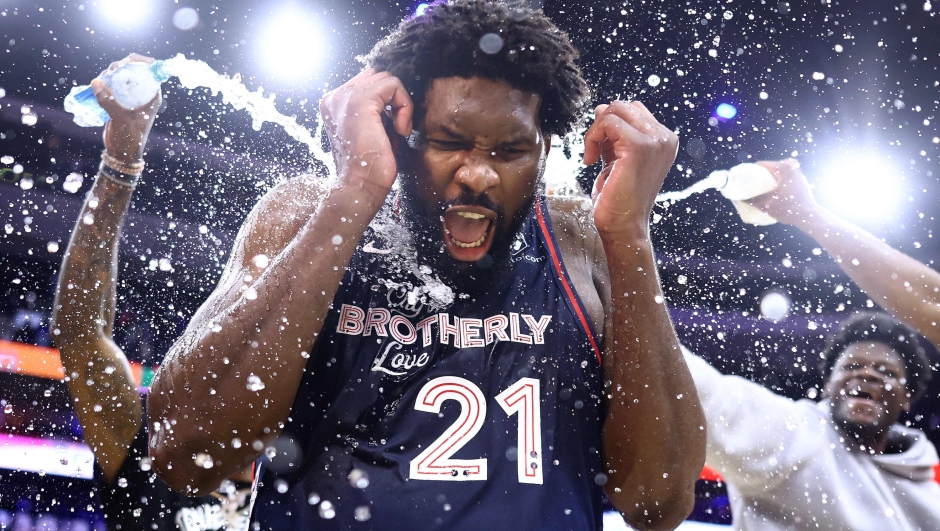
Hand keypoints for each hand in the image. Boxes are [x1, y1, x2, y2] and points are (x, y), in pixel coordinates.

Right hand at [93, 54, 161, 164]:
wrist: (121, 153)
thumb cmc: (129, 138)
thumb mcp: (121, 119)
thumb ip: (109, 101)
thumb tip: (96, 82)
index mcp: (151, 96)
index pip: (150, 71)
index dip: (140, 62)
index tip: (127, 60)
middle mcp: (142, 94)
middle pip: (131, 71)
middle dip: (120, 67)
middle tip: (110, 72)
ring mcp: (129, 97)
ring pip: (119, 77)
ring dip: (109, 75)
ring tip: (101, 81)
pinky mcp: (118, 101)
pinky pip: (111, 86)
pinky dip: (103, 83)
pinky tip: (97, 86)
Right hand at [319, 69, 413, 202]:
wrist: (360, 186)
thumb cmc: (370, 166)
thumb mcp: (373, 130)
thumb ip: (378, 110)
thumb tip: (397, 97)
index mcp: (334, 104)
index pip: (368, 82)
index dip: (388, 100)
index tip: (393, 126)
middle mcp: (335, 97)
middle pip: (377, 76)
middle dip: (395, 99)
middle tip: (398, 128)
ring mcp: (345, 97)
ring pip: (387, 78)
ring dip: (401, 104)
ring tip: (399, 130)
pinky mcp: (360, 101)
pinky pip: (393, 85)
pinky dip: (404, 106)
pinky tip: (400, 129)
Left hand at [583, 101, 678, 240]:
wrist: (624, 226)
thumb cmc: (620, 198)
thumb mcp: (618, 159)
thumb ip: (614, 136)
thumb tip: (602, 108)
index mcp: (664, 140)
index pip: (634, 110)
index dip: (610, 124)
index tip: (601, 149)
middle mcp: (665, 138)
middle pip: (623, 106)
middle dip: (601, 124)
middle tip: (593, 151)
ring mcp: (655, 141)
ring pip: (615, 110)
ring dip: (595, 131)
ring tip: (592, 156)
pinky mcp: (638, 146)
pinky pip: (607, 122)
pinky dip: (592, 137)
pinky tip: (590, 160)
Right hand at [748, 158, 819, 226]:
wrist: (808, 215)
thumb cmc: (788, 210)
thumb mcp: (766, 205)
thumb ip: (750, 200)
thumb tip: (737, 197)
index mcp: (783, 168)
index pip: (760, 165)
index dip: (750, 172)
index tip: (743, 180)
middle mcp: (791, 164)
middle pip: (767, 167)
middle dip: (758, 176)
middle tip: (750, 187)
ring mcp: (796, 169)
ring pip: (774, 170)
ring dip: (766, 178)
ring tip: (758, 188)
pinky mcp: (798, 174)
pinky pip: (781, 173)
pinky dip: (774, 179)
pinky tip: (768, 187)